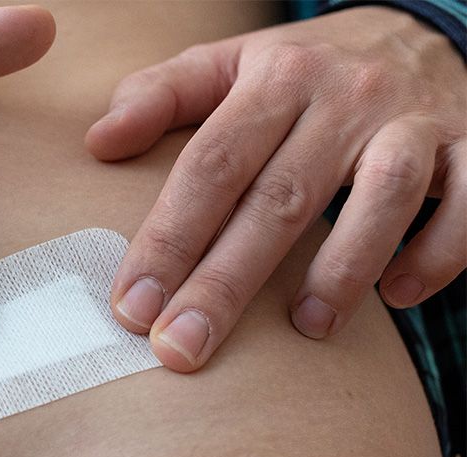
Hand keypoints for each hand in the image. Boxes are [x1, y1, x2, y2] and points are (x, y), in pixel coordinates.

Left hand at [86, 7, 465, 371]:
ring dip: (343, 268)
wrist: (420, 27)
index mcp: (276, 77)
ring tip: (306, 329)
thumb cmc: (303, 69)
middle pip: (279, 197)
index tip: (131, 307)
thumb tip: (98, 143)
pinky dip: (439, 252)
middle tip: (182, 349)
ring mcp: (413, 120)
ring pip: (383, 194)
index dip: (167, 238)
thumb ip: (161, 96)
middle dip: (226, 281)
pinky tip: (399, 295)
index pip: (211, 165)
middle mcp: (344, 96)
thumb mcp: (229, 64)